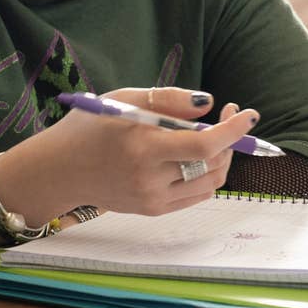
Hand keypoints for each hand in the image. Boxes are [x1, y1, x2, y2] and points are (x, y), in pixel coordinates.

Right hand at [0, 86, 258, 227]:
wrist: (59, 169)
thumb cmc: (89, 126)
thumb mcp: (124, 98)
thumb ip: (168, 100)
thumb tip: (209, 104)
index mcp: (143, 145)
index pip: (204, 144)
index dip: (233, 130)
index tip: (248, 114)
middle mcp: (150, 177)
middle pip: (213, 164)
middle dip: (230, 139)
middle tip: (228, 115)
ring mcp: (152, 198)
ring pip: (209, 182)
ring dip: (221, 158)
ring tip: (212, 135)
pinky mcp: (152, 210)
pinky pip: (195, 195)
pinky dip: (205, 175)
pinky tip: (196, 156)